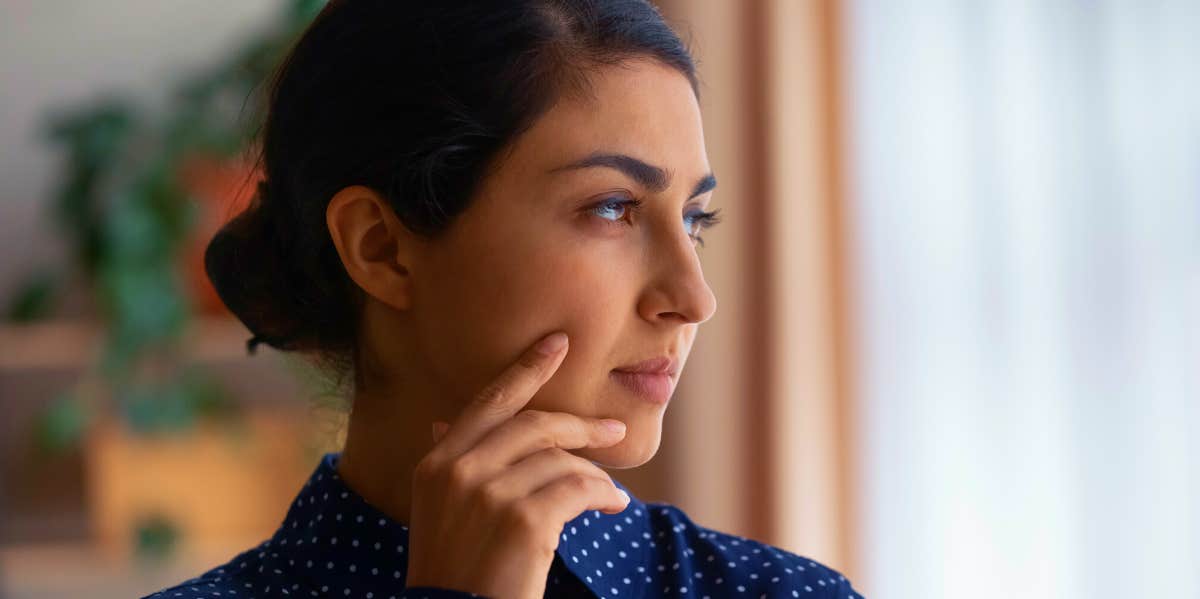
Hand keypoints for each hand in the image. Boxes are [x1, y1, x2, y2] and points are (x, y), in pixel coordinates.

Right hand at [404, 331, 630, 598]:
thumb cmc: (455, 570)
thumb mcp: (437, 512)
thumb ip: (450, 465)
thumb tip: (440, 422)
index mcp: (436, 464)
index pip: (488, 402)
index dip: (526, 369)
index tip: (558, 343)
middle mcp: (459, 471)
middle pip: (535, 424)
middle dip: (581, 426)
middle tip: (613, 431)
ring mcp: (490, 494)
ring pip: (561, 460)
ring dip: (594, 475)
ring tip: (611, 494)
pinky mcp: (524, 520)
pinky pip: (578, 489)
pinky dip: (602, 494)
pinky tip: (612, 505)